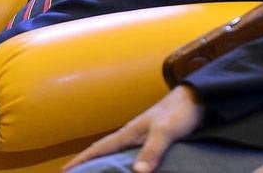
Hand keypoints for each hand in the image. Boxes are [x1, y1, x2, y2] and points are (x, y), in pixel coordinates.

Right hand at [63, 85, 203, 172]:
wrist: (198, 97)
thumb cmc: (180, 112)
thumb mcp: (165, 132)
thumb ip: (152, 151)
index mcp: (130, 132)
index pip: (100, 147)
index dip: (82, 159)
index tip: (64, 170)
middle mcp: (133, 133)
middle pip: (105, 149)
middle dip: (89, 160)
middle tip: (75, 172)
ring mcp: (143, 134)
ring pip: (118, 150)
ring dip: (106, 160)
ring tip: (96, 170)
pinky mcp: (155, 137)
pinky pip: (132, 152)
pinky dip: (124, 160)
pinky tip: (128, 166)